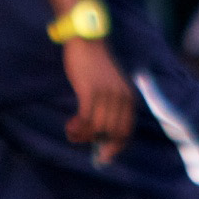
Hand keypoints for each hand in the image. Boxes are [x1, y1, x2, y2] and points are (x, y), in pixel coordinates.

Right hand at [61, 36, 133, 158]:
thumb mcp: (111, 87)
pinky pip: (85, 119)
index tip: (104, 156)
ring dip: (82, 136)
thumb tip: (101, 134)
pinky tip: (70, 126)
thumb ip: (111, 107)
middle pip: (111, 133)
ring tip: (72, 132)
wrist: (87, 42)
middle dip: (95, 142)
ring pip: (97, 129)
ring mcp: (106, 95)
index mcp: (129, 98)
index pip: (126, 131)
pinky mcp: (90, 91)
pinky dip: (77, 128)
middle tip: (80, 140)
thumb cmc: (96, 66)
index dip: (116, 147)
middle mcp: (121, 98)